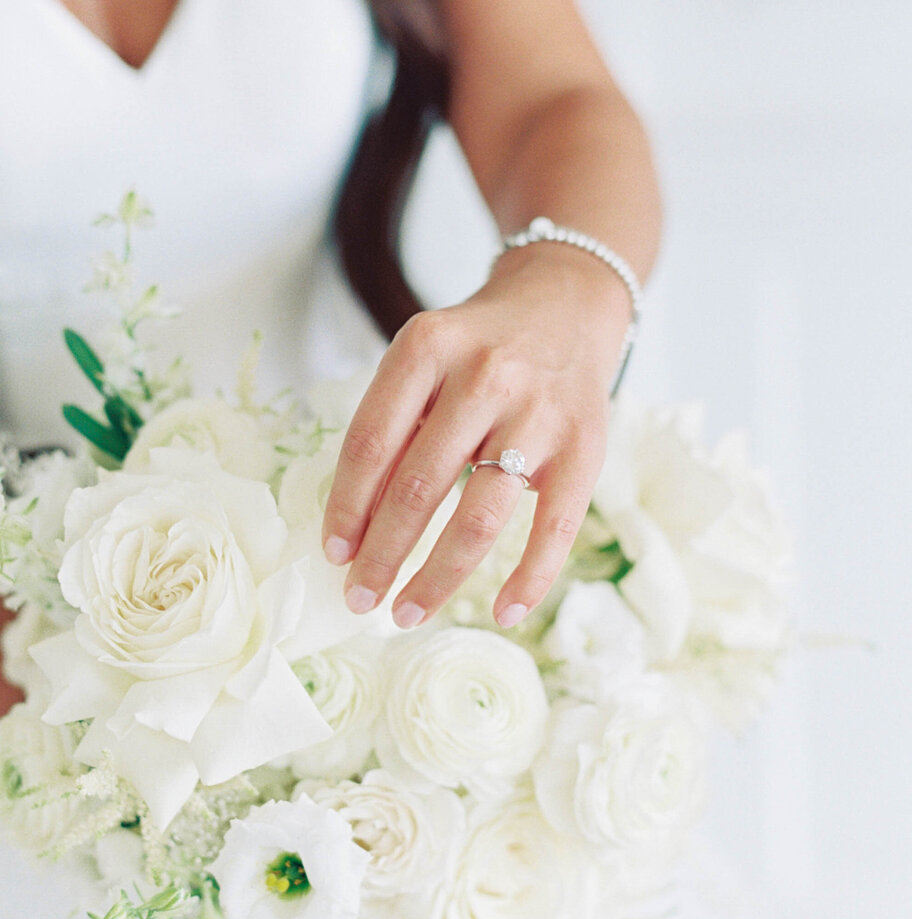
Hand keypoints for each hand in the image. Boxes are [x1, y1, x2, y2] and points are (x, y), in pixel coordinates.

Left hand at [320, 245, 631, 628]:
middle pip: (418, 487)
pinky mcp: (586, 446)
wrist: (566, 304)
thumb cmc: (477, 348)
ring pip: (478, 517)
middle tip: (360, 597)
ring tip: (407, 611)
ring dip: (437, 577)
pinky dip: (529, 579)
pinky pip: (555, 528)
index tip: (333, 553)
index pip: (370, 444)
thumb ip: (393, 428)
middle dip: (382, 554)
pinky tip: (503, 614)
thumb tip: (356, 526)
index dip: (346, 507)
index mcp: (427, 348)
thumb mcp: (424, 362)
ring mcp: (539, 413)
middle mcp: (484, 376)